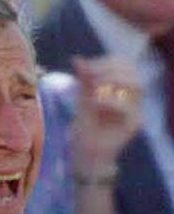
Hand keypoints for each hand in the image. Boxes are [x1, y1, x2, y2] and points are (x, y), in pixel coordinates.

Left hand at [70, 56, 141, 174]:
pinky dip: (110, 101)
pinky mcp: (133, 124)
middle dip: (110, 69)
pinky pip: (128, 107)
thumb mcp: (81, 100)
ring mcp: (136, 110)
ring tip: (93, 88)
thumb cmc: (85, 127)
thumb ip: (83, 81)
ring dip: (113, 81)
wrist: (85, 154)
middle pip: (133, 72)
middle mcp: (132, 97)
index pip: (124, 64)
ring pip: (137, 86)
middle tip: (90, 76)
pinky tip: (95, 102)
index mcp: (122, 88)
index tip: (87, 68)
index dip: (107, 62)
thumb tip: (77, 59)